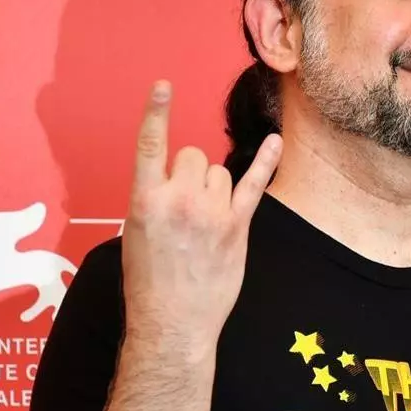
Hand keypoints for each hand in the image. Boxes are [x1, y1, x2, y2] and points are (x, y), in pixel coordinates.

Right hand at [120, 79, 281, 358]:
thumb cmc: (147, 283)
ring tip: (204, 220)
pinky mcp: (237, 226)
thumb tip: (171, 181)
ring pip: (219, 172)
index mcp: (145, 200)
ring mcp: (212, 212)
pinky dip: (266, 161)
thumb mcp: (134, 234)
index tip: (163, 86)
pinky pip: (254, 184)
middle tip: (184, 207)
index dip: (156, 112)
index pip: (150, 144)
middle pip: (193, 156)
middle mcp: (180, 199)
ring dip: (214, 186)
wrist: (173, 323)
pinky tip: (276, 142)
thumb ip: (152, 200)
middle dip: (189, 172)